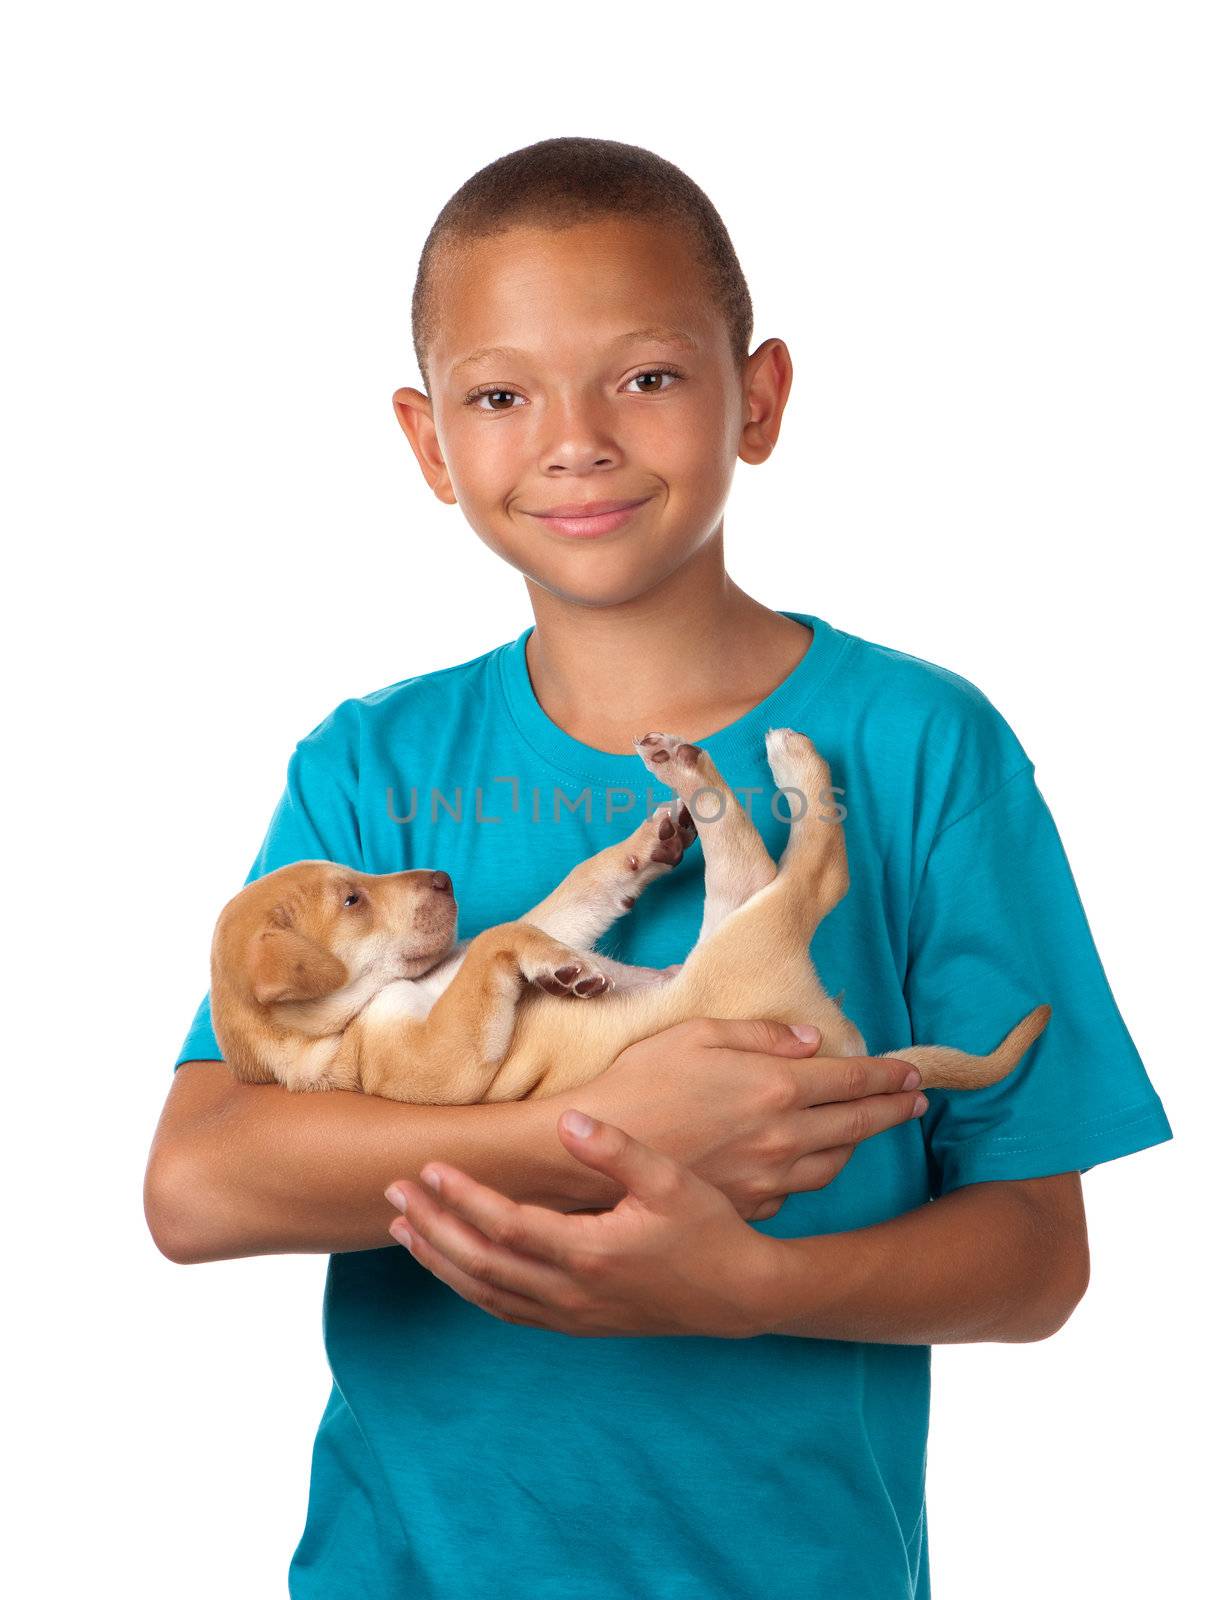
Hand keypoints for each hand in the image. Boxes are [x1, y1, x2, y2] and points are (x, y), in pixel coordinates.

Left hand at [384, 1109, 779, 1337]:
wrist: (738, 1295)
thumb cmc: (707, 1229)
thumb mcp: (669, 1179)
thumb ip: (615, 1149)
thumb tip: (565, 1121)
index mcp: (588, 1253)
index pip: (505, 1225)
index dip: (462, 1196)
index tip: (428, 1167)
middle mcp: (570, 1293)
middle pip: (480, 1262)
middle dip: (432, 1226)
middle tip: (393, 1192)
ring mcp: (570, 1316)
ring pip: (485, 1293)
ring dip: (440, 1260)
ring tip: (404, 1228)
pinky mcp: (577, 1325)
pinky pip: (507, 1311)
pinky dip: (470, 1287)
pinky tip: (453, 1266)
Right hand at [556, 1017, 925, 1219]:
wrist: (595, 1157)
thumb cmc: (640, 1082)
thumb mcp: (697, 1034)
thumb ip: (761, 1036)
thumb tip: (811, 1040)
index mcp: (776, 1085)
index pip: (854, 1078)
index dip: (889, 1074)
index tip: (913, 1072)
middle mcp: (784, 1135)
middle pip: (859, 1123)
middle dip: (894, 1109)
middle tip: (916, 1101)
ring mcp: (770, 1177)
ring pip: (835, 1163)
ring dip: (858, 1143)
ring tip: (867, 1129)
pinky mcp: (750, 1205)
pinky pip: (797, 1189)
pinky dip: (812, 1171)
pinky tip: (809, 1160)